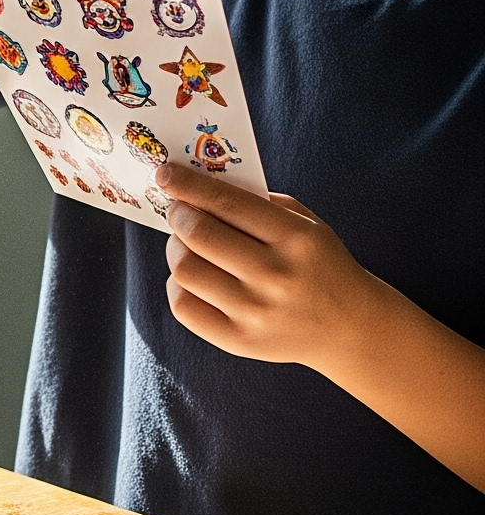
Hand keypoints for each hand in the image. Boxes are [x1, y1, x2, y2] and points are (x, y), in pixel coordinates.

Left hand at [158, 165, 384, 370]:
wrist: (350, 326)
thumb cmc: (317, 264)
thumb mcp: (306, 224)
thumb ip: (257, 202)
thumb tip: (195, 186)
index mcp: (297, 239)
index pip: (228, 202)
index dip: (188, 185)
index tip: (164, 173)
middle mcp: (277, 276)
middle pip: (199, 234)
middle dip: (178, 215)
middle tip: (177, 210)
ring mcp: (258, 313)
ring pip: (185, 270)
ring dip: (175, 249)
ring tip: (185, 244)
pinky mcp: (240, 341)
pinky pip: (183, 306)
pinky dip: (177, 285)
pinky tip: (193, 277)